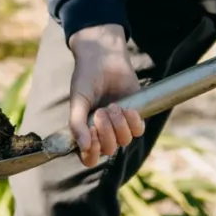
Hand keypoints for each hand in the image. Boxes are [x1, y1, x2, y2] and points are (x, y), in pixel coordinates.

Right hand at [66, 23, 144, 168]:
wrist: (103, 58)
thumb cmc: (86, 78)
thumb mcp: (78, 100)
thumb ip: (76, 123)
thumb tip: (82, 145)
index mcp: (85, 131)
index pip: (88, 158)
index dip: (91, 153)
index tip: (91, 136)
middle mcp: (102, 132)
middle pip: (109, 150)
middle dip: (105, 132)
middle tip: (101, 111)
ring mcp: (119, 125)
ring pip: (124, 141)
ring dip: (119, 124)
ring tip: (113, 106)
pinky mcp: (135, 116)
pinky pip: (139, 131)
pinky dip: (133, 121)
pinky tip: (127, 107)